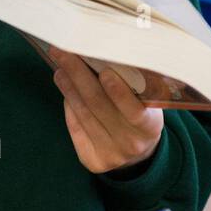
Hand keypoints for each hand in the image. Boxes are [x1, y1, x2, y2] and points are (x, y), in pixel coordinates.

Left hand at [49, 48, 163, 175]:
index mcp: (150, 128)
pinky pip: (75, 126)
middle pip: (99, 106)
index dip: (119, 93)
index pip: (134, 111)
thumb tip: (101, 54)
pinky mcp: (91, 159)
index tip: (106, 72)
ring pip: (83, 114)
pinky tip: (64, 82)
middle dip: (79, 75)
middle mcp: (130, 144)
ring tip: (60, 64)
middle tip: (64, 51)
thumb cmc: (141, 113)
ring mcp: (109, 154)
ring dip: (68, 86)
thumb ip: (132, 84)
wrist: (140, 151)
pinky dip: (69, 102)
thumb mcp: (147, 101)